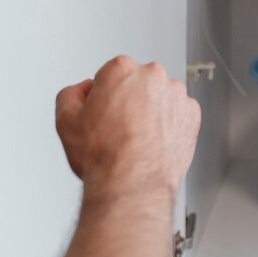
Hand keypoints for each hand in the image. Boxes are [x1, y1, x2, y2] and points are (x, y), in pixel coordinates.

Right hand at [55, 57, 200, 200]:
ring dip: (151, 111)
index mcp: (121, 70)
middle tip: (119, 128)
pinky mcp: (192, 113)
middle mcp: (152, 76)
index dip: (103, 96)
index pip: (110, 75)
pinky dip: (169, 124)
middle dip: (129, 100)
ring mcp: (175, 94)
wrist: (132, 187)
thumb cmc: (104, 158)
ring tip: (137, 138)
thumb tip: (83, 90)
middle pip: (137, 83)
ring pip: (160, 97)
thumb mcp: (65, 121)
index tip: (103, 113)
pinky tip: (154, 141)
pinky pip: (178, 113)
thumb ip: (70, 94)